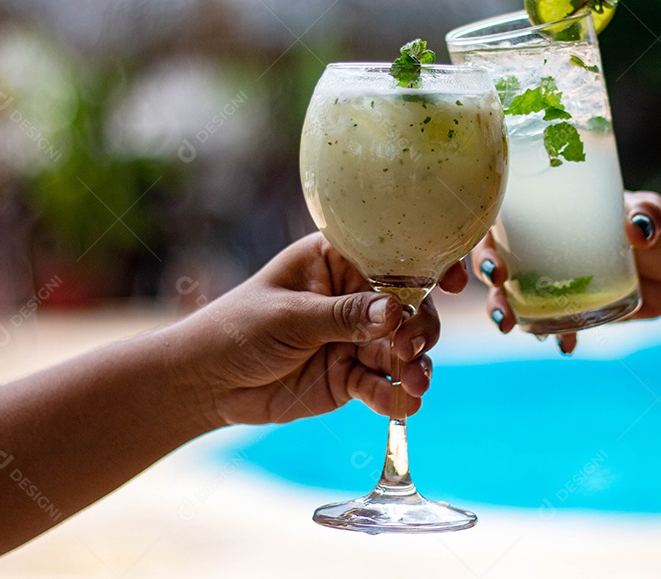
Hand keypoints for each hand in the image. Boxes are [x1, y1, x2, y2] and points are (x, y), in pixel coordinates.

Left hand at [170, 233, 467, 426]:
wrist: (206, 383)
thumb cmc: (238, 329)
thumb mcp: (290, 316)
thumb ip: (344, 316)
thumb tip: (396, 312)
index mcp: (338, 260)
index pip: (392, 256)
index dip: (428, 265)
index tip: (453, 280)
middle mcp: (355, 296)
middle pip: (409, 308)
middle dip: (419, 328)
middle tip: (411, 348)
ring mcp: (356, 338)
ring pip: (402, 349)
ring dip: (413, 365)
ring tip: (414, 383)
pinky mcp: (350, 377)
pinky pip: (382, 385)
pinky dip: (395, 395)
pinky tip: (405, 404)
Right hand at [470, 191, 660, 354]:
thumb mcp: (659, 215)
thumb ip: (650, 215)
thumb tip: (638, 226)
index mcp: (555, 208)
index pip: (506, 213)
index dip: (486, 231)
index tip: (491, 252)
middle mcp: (546, 242)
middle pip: (500, 255)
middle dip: (487, 275)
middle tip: (497, 289)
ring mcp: (557, 277)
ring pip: (515, 293)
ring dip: (505, 309)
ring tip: (509, 326)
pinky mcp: (574, 306)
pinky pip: (551, 322)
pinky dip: (553, 334)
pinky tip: (564, 344)